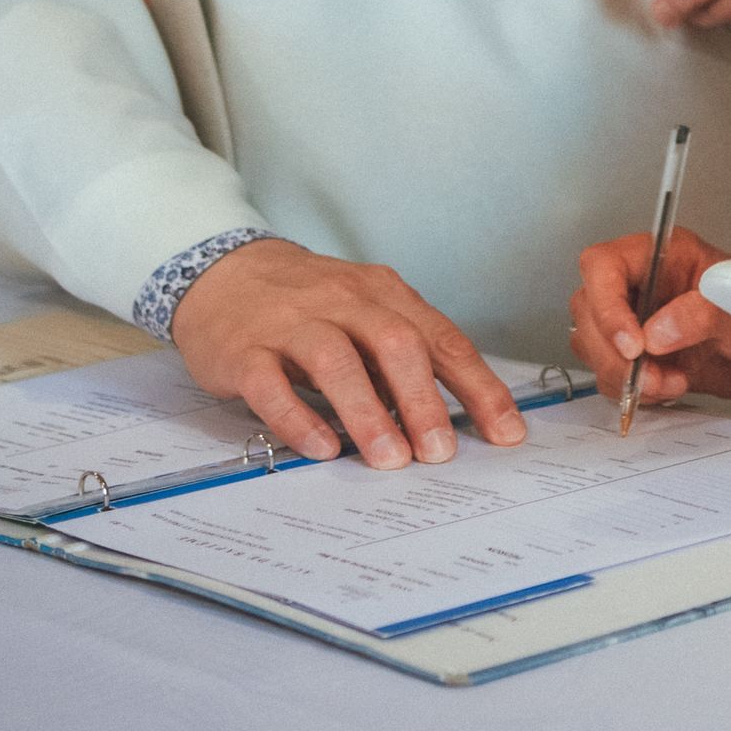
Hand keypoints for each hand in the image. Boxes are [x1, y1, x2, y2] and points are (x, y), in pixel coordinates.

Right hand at [171, 238, 526, 467]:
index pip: (442, 340)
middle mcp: (343, 301)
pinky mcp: (245, 350)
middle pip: (395, 344)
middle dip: (423, 401)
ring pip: (337, 362)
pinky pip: (272, 385)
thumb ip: (400, 358)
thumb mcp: (363, 315)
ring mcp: (292, 323)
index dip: (478, 387)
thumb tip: (447, 417)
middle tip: (440, 452)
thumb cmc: (308, 304)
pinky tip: (322, 448)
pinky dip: (299, 419)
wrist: (225, 271)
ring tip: (390, 459)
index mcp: (383, 294)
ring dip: (368, 413)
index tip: (505, 432)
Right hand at [571, 226, 730, 407]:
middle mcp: (645, 284)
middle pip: (588, 308)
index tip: (633, 344)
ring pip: (593, 345)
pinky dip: (630, 390)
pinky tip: (667, 388)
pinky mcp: (645, 357)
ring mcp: (641, 321)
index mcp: (664, 254)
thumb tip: (655, 332)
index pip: (604, 265)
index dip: (606, 304)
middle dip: (611, 350)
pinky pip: (612, 373)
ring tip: (669, 383)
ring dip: (621, 375)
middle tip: (649, 374)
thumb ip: (700, 315)